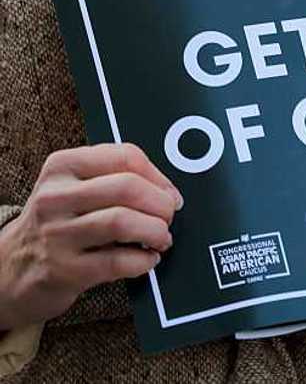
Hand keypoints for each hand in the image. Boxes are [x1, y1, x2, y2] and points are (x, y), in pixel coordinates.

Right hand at [0, 144, 182, 330]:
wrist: (12, 267)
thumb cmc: (58, 223)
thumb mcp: (74, 188)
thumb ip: (116, 179)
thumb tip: (169, 192)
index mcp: (62, 167)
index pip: (125, 156)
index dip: (159, 176)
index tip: (170, 193)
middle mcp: (55, 197)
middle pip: (127, 187)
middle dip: (161, 204)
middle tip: (168, 216)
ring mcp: (56, 234)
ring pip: (122, 222)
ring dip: (156, 231)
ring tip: (160, 238)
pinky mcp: (63, 270)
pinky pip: (117, 262)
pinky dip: (143, 261)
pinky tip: (146, 259)